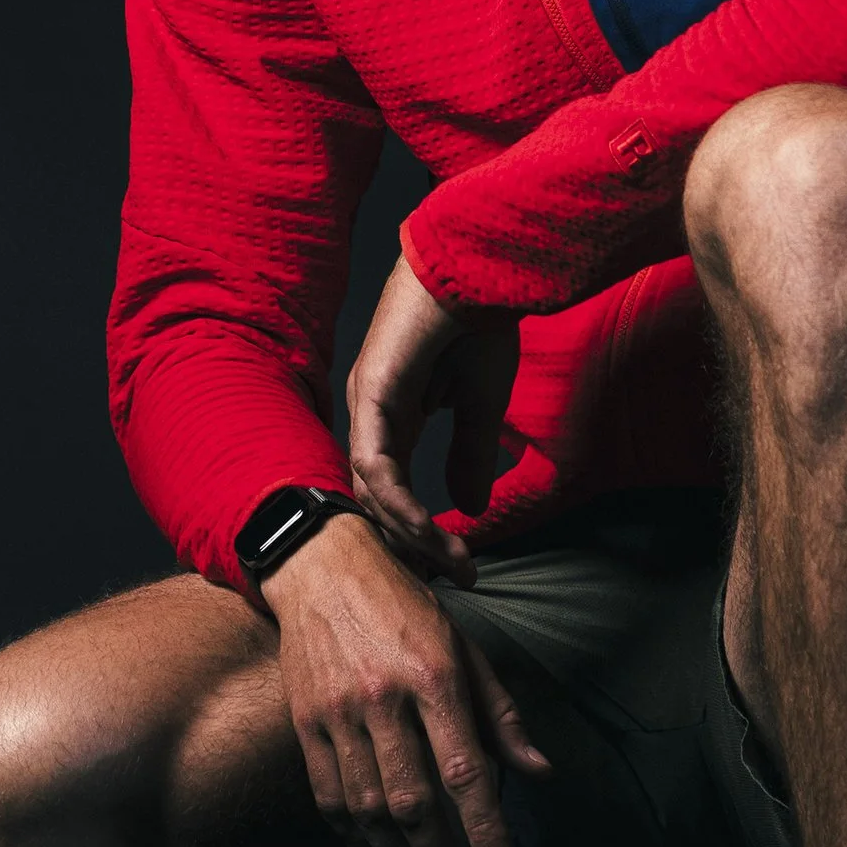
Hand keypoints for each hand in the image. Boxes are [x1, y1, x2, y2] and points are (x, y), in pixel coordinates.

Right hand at [262, 508, 548, 846]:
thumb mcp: (463, 646)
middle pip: (412, 802)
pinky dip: (353, 834)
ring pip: (368, 808)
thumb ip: (500, 713)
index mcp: (433, 675)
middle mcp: (384, 698)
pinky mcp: (304, 722)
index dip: (484, 827)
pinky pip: (328, 795)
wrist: (321, 566)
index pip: (464, 769)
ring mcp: (338, 713)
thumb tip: (538, 771)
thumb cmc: (403, 606)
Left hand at [344, 254, 521, 587]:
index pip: (391, 490)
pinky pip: (375, 466)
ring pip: (370, 491)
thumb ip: (468, 455)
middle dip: (413, 545)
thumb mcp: (479, 405)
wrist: (479, 269)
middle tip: (454, 577)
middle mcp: (371, 414)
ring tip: (450, 562)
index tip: (459, 564)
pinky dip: (399, 504)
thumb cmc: (478, 323)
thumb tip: (467, 510)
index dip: (419, 530)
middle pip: (373, 500)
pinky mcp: (372, 394)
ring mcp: (366, 404)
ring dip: (410, 534)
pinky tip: (428, 529)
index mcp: (393, 415)